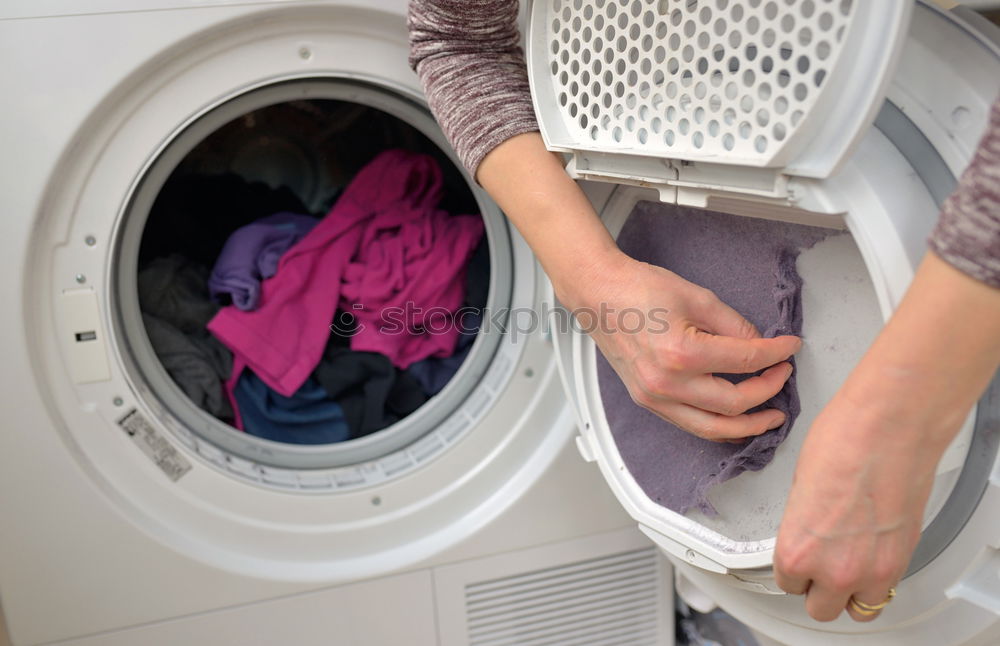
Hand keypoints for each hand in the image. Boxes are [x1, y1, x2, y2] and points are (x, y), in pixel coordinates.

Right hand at [563, 253, 800, 440]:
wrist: (598, 294)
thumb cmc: (638, 289)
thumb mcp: (697, 297)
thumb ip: (734, 326)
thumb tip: (759, 346)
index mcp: (682, 354)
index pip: (745, 361)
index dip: (776, 355)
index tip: (790, 348)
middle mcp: (666, 383)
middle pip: (734, 404)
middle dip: (768, 392)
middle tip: (783, 376)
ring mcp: (654, 397)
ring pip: (712, 428)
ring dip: (747, 425)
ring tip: (770, 417)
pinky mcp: (647, 401)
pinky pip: (690, 425)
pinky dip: (717, 426)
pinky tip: (734, 419)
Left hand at [774, 253, 999, 621]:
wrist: (889, 426)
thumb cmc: (843, 440)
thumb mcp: (800, 484)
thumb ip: (803, 522)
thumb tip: (809, 529)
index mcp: (796, 549)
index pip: (786, 582)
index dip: (793, 568)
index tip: (798, 559)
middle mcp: (832, 568)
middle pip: (819, 606)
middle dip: (817, 587)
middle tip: (820, 566)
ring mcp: (870, 570)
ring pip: (855, 609)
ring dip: (849, 592)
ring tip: (848, 566)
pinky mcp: (900, 561)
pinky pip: (883, 594)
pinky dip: (876, 584)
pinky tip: (871, 561)